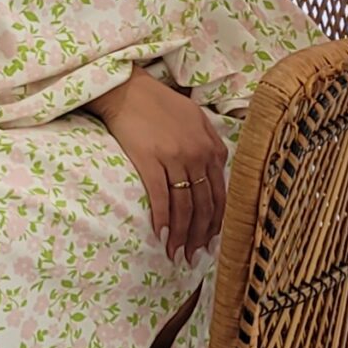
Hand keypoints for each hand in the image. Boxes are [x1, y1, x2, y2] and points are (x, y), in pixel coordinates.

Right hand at [88, 69, 227, 262]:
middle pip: (205, 206)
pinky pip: (162, 197)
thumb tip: (216, 173)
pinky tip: (161, 236)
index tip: (210, 242)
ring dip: (182, 236)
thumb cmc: (158, 102)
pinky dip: (163, 220)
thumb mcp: (195, 117)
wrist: (126, 89)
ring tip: (177, 254)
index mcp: (212, 146)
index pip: (221, 195)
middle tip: (194, 257)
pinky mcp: (151, 160)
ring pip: (185, 207)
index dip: (216, 224)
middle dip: (200, 237)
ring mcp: (175, 158)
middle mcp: (198, 154)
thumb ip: (210, 143)